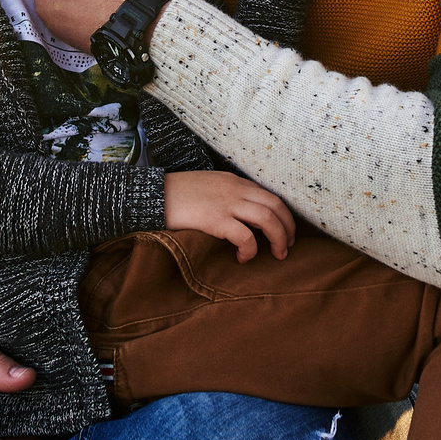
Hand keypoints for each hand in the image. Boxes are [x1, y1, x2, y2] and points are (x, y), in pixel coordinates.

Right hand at [164, 170, 296, 261]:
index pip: (269, 195)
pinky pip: (245, 237)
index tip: (285, 231)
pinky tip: (243, 257)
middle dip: (288, 227)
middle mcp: (235, 190)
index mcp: (234, 182)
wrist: (151, 194)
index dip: (283, 215)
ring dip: (279, 238)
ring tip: (278, 254)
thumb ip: (227, 197)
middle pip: (276, 205)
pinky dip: (251, 250)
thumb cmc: (176, 195)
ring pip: (268, 219)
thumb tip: (243, 218)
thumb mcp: (208, 187)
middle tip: (288, 246)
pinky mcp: (215, 220)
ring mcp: (226, 203)